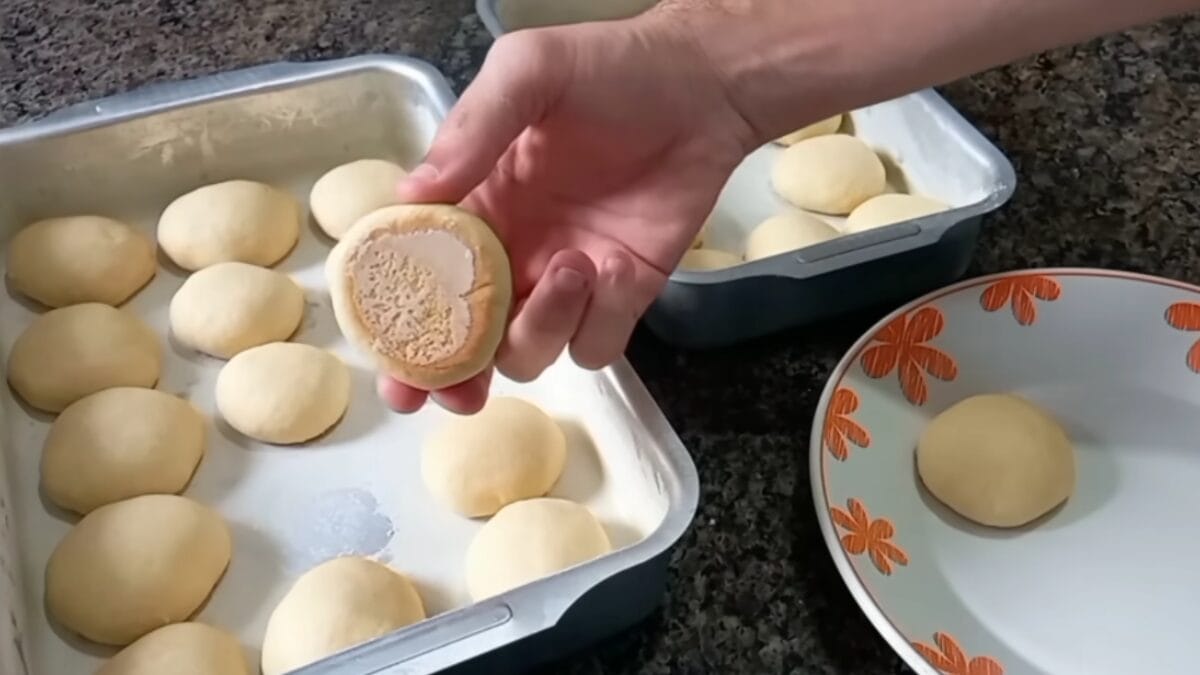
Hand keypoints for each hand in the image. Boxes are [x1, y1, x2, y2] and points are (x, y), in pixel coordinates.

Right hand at [377, 15, 757, 413]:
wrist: (701, 85)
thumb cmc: (610, 69)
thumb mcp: (529, 73)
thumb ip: (471, 131)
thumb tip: (412, 195)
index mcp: (478, 208)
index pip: (425, 280)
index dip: (404, 331)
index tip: (393, 368)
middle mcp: (515, 254)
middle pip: (469, 341)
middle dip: (455, 376)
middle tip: (455, 390)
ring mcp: (568, 279)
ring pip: (531, 351)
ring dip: (544, 325)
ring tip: (576, 262)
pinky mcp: (623, 293)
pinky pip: (597, 343)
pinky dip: (602, 319)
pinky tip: (617, 264)